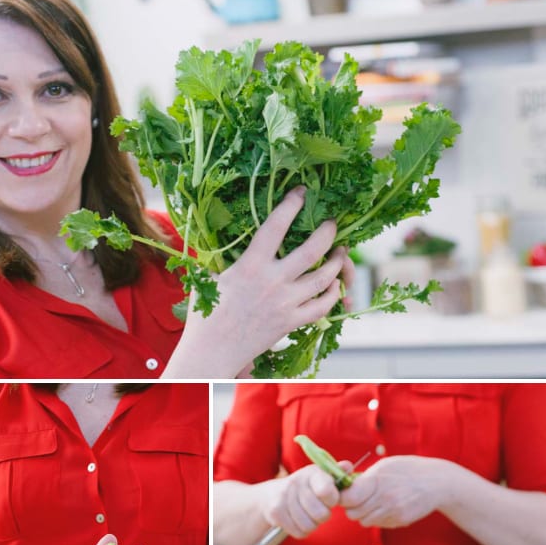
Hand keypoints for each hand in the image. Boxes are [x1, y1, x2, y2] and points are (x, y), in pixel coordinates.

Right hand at [179, 187, 351, 375]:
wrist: (211, 351)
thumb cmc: (204, 314)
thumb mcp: (210, 277)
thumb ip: (223, 257)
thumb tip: (218, 233)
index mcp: (250, 265)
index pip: (276, 226)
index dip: (291, 205)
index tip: (301, 193)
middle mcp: (273, 282)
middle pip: (312, 249)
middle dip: (328, 232)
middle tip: (332, 223)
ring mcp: (285, 304)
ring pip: (324, 277)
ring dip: (337, 262)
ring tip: (340, 251)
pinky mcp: (291, 323)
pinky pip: (322, 306)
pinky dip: (333, 294)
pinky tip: (334, 286)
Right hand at [262, 463, 344, 538]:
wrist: (271, 496)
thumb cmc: (306, 488)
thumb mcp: (321, 477)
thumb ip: (337, 473)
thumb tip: (348, 466)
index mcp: (312, 472)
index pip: (326, 491)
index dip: (332, 500)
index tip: (329, 499)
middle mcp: (296, 482)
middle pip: (321, 514)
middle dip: (322, 515)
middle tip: (317, 509)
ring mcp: (283, 497)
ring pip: (310, 526)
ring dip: (312, 524)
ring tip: (307, 514)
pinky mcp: (275, 512)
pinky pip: (298, 532)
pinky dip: (301, 530)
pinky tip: (297, 520)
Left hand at [340, 456, 451, 528]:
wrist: (437, 483)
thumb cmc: (408, 469)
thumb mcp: (384, 466)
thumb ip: (364, 477)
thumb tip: (345, 485)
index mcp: (377, 481)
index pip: (347, 499)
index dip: (343, 497)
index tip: (346, 493)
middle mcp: (384, 499)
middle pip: (353, 513)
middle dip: (352, 507)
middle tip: (358, 499)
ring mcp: (393, 512)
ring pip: (364, 521)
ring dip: (364, 514)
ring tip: (373, 502)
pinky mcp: (400, 521)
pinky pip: (379, 524)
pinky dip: (378, 518)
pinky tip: (386, 507)